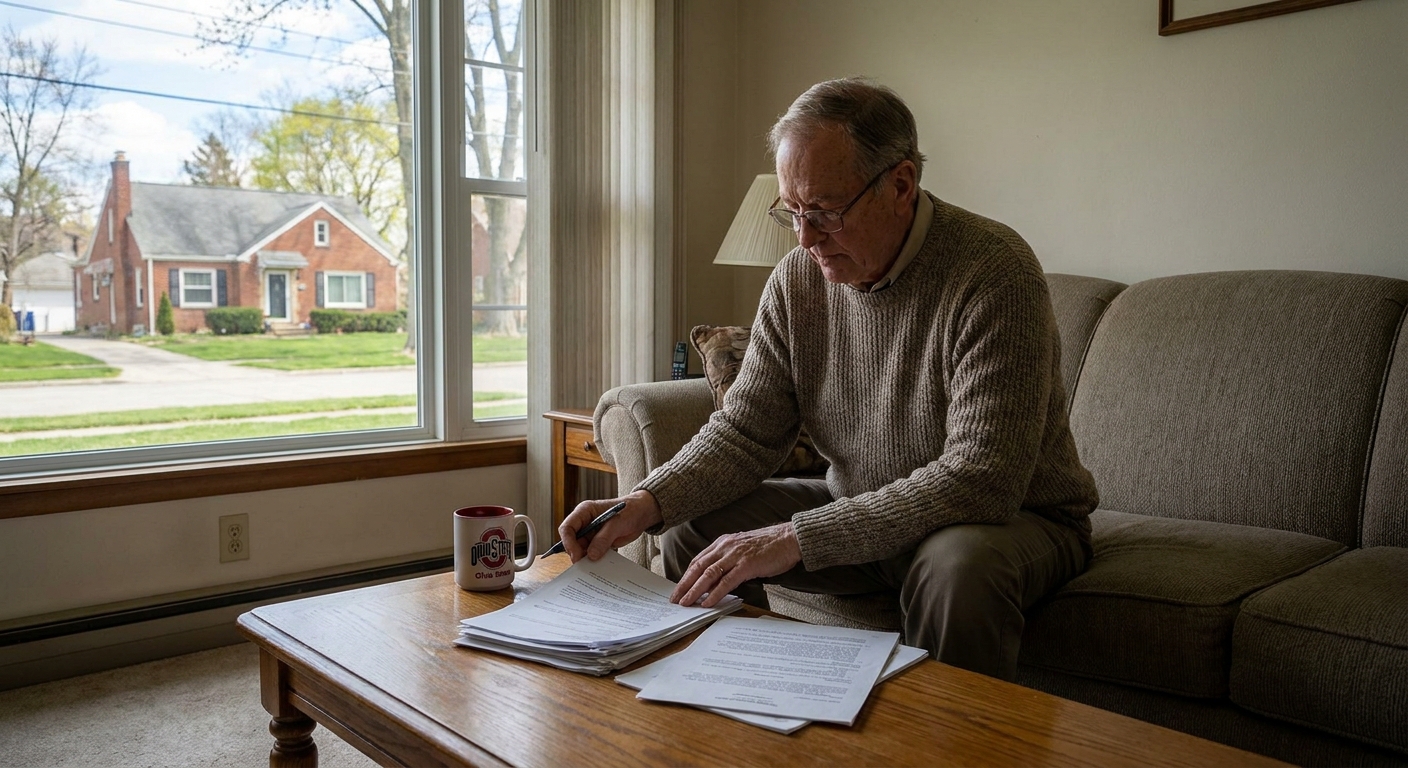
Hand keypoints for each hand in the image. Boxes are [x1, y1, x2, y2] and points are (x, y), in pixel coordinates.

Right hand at [558, 490, 661, 562]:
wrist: (642, 514)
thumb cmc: (630, 511)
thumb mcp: (617, 524)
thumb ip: (603, 539)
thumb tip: (591, 556)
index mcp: (584, 512)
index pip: (567, 528)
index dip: (568, 542)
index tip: (576, 556)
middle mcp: (584, 523)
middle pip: (572, 542)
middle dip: (577, 554)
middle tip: (585, 566)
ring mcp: (590, 534)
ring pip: (581, 550)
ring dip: (586, 559)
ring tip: (593, 568)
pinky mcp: (598, 543)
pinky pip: (591, 554)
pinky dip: (594, 561)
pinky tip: (600, 566)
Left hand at [671, 522, 801, 607]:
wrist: (789, 538)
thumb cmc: (769, 545)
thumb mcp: (743, 548)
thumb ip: (728, 558)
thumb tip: (717, 578)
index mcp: (723, 542)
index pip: (698, 560)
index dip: (687, 575)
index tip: (679, 588)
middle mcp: (725, 547)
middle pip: (698, 567)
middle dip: (684, 584)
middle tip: (675, 599)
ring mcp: (735, 555)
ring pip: (708, 575)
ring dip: (694, 591)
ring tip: (686, 603)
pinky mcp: (746, 565)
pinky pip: (726, 581)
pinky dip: (715, 593)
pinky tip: (708, 603)